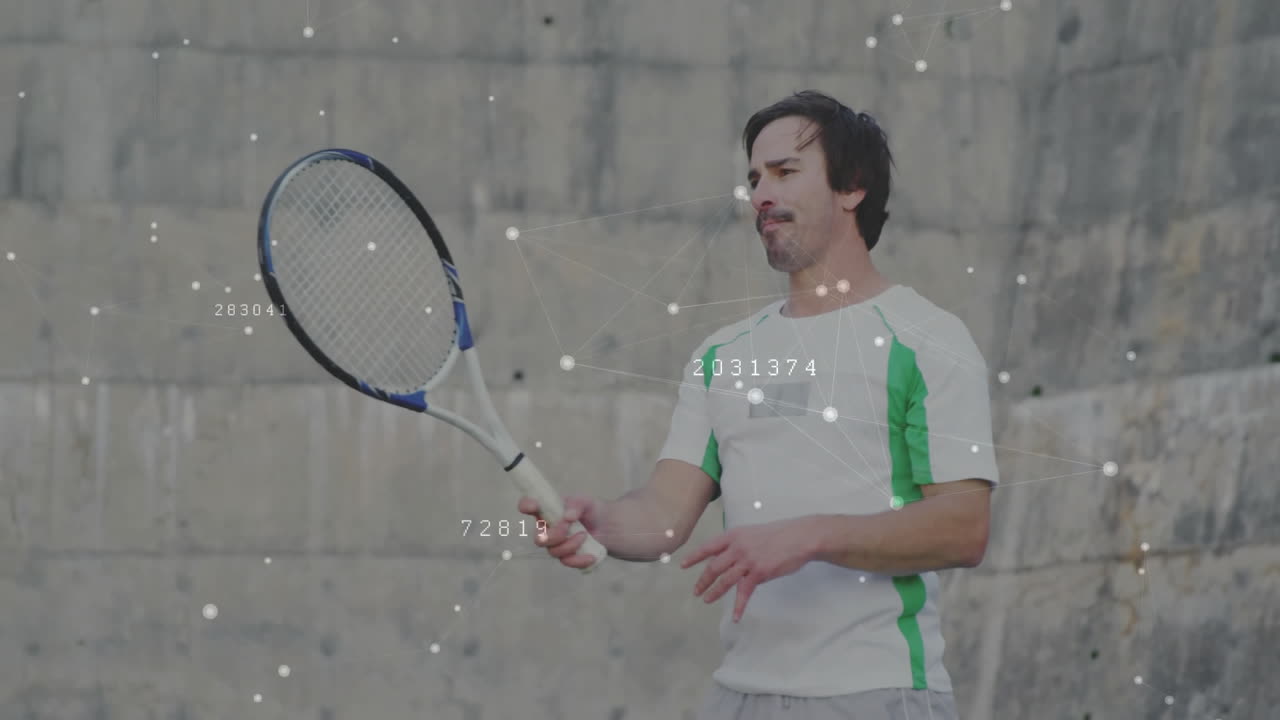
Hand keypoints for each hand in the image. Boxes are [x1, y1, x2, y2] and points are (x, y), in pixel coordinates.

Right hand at [518, 495, 603, 569]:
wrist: (607, 525)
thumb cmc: (590, 510)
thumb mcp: (586, 502)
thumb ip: (576, 505)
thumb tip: (567, 517)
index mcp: (546, 510)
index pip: (528, 506)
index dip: (526, 505)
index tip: (534, 506)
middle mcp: (546, 528)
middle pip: (538, 539)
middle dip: (554, 535)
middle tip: (569, 526)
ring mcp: (555, 544)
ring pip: (553, 552)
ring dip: (570, 545)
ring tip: (585, 535)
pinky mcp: (567, 556)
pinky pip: (567, 562)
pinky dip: (579, 560)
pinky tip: (591, 556)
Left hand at [680, 517, 818, 621]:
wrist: (800, 537)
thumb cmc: (779, 535)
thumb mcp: (753, 533)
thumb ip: (739, 544)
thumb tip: (728, 558)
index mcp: (734, 535)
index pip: (708, 547)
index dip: (694, 557)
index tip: (683, 565)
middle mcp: (737, 547)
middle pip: (713, 567)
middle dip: (702, 581)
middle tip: (696, 591)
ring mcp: (747, 560)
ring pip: (725, 580)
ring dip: (714, 592)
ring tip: (707, 600)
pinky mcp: (759, 573)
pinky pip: (744, 592)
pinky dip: (739, 606)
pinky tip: (735, 617)